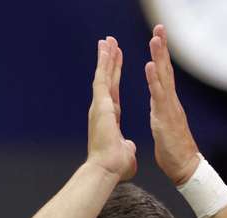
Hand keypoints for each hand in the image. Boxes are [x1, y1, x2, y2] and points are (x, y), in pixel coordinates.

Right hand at [87, 36, 136, 181]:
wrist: (107, 168)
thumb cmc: (115, 165)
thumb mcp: (125, 151)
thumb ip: (126, 145)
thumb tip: (127, 147)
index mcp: (109, 118)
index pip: (112, 92)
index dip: (114, 76)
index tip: (115, 63)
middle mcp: (101, 109)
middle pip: (106, 80)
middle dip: (108, 61)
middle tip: (109, 44)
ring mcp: (99, 105)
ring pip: (102, 75)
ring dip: (105, 57)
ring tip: (107, 41)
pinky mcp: (100, 104)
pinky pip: (102, 78)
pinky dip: (104, 63)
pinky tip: (106, 50)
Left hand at [145, 24, 199, 185]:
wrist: (185, 168)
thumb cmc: (174, 151)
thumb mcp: (163, 127)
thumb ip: (161, 114)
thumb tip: (158, 106)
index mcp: (167, 104)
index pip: (163, 75)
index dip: (159, 57)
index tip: (157, 39)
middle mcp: (171, 102)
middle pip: (166, 70)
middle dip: (162, 48)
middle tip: (159, 28)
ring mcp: (169, 109)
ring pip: (163, 78)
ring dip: (159, 57)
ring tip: (155, 39)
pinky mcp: (166, 118)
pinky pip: (159, 96)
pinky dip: (154, 80)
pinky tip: (150, 66)